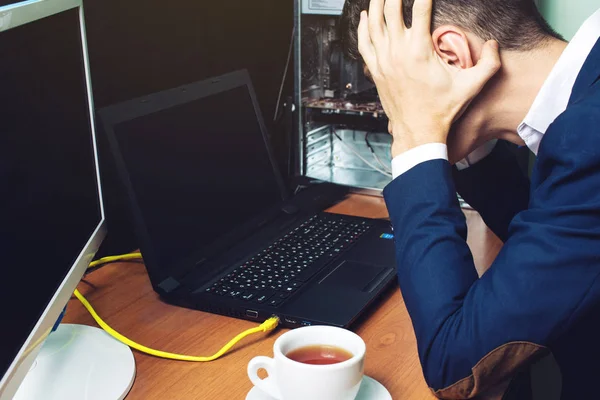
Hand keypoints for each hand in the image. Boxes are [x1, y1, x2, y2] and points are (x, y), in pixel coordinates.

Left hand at [357, 0, 500, 156]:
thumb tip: (494, 44)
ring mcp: (383, 61)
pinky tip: (367, 15)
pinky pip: (364, 42)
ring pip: (375, 23)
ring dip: (378, 3)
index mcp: (420, 51)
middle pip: (392, 9)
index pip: (420, 8)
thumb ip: (489, 64)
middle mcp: (398, 52)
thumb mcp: (471, 87)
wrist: (418, 132)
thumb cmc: (442, 110)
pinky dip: (363, 26)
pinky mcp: (376, 70)